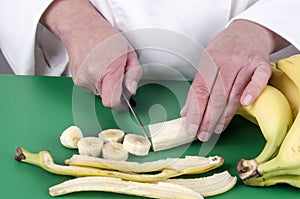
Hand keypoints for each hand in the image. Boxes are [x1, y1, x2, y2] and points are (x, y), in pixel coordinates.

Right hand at [41, 0, 141, 109]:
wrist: (81, 28)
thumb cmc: (105, 37)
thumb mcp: (129, 52)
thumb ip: (134, 74)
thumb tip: (132, 90)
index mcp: (108, 70)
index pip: (112, 102)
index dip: (120, 105)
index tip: (124, 102)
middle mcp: (92, 77)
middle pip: (107, 98)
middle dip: (114, 89)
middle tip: (116, 73)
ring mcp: (82, 80)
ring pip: (99, 93)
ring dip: (105, 84)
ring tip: (105, 67)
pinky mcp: (77, 81)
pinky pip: (91, 88)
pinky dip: (96, 81)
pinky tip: (97, 67)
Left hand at [181, 19, 289, 141]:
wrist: (248, 31)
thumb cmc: (225, 49)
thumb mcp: (206, 63)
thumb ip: (197, 87)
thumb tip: (186, 111)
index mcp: (210, 60)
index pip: (199, 91)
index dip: (195, 112)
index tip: (191, 127)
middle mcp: (227, 61)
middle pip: (216, 95)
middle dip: (208, 119)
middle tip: (203, 134)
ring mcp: (245, 62)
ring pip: (234, 93)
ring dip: (225, 115)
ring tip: (216, 129)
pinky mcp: (262, 65)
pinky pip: (258, 80)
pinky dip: (252, 92)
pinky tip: (244, 104)